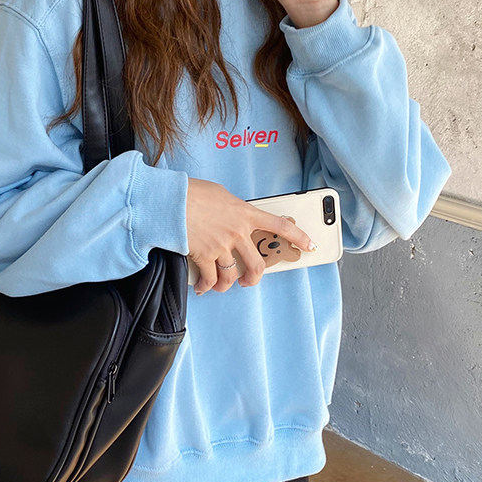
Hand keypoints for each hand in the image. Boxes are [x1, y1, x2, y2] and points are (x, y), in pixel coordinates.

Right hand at [185, 178, 315, 293]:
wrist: (171, 201)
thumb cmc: (192, 193)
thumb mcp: (221, 194)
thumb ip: (233, 208)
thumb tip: (233, 217)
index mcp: (246, 213)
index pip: (280, 226)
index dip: (298, 237)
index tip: (310, 245)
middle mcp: (238, 232)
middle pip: (257, 264)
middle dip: (254, 278)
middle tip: (249, 281)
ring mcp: (222, 246)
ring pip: (232, 275)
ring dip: (226, 285)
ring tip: (221, 286)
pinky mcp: (205, 256)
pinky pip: (210, 278)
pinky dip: (207, 286)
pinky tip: (204, 287)